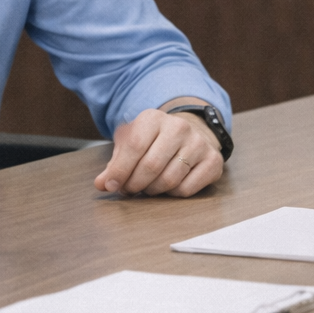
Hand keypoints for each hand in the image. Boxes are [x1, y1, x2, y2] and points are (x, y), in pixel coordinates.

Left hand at [95, 103, 223, 195]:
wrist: (190, 134)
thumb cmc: (153, 142)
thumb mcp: (130, 144)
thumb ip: (114, 164)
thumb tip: (101, 184)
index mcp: (153, 118)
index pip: (134, 147)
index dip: (120, 171)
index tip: (111, 185)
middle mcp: (179, 127)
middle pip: (151, 166)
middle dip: (135, 184)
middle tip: (130, 189)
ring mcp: (198, 144)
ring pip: (169, 180)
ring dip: (153, 190)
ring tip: (148, 186)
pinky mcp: (213, 161)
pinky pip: (186, 189)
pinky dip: (173, 194)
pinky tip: (169, 185)